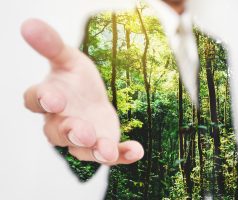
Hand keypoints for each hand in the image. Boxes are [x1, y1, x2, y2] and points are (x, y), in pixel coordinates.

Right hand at [21, 19, 143, 164]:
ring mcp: (82, 137)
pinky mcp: (102, 144)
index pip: (36, 101)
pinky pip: (110, 154)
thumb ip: (51, 44)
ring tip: (108, 150)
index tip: (52, 98)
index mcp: (48, 98)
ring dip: (96, 150)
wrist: (90, 97)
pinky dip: (122, 154)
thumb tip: (29, 24)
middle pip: (58, 132)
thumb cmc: (75, 79)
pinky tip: (136, 151)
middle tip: (84, 131)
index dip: (41, 100)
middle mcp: (60, 122)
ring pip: (83, 149)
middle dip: (71, 132)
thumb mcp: (67, 57)